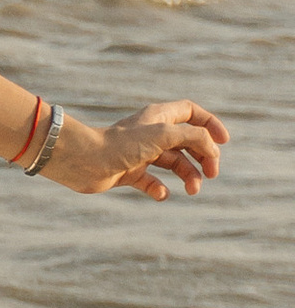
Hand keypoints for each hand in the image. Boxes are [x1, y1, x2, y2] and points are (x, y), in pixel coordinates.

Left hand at [56, 102, 228, 198]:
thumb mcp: (164, 135)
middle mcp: (151, 133)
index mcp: (159, 117)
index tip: (224, 142)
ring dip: (188, 176)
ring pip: (174, 163)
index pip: (192, 113)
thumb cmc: (121, 145)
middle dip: (203, 157)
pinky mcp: (129, 172)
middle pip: (188, 142)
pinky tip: (161, 194)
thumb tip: (212, 149)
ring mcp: (140, 154)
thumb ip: (193, 137)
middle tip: (211, 174)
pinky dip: (160, 189)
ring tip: (192, 190)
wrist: (82, 161)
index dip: (210, 124)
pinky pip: (152, 182)